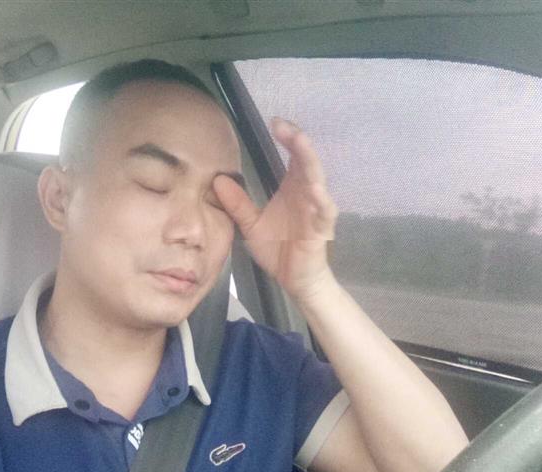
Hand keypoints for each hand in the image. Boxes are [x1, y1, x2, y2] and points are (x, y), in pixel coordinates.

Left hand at [213, 117, 337, 300]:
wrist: (294, 279)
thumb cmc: (278, 249)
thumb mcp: (250, 224)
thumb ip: (237, 203)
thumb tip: (217, 181)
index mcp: (293, 186)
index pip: (294, 155)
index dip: (287, 137)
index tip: (274, 121)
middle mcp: (308, 192)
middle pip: (306, 160)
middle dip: (297, 140)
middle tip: (284, 125)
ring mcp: (317, 209)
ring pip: (317, 179)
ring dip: (310, 160)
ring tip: (301, 142)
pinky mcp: (322, 228)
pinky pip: (324, 211)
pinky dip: (321, 199)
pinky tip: (316, 189)